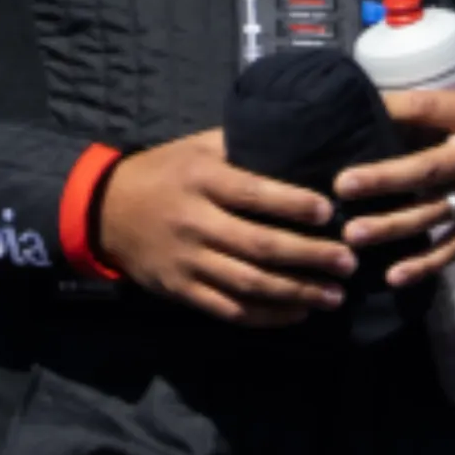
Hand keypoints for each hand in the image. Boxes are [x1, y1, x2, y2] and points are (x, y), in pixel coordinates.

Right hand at [94, 128, 357, 328]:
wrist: (106, 211)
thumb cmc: (164, 171)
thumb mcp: (196, 146)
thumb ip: (239, 144)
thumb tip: (294, 138)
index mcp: (202, 179)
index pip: (252, 193)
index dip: (292, 203)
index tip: (329, 211)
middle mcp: (195, 221)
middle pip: (258, 245)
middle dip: (308, 256)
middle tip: (348, 262)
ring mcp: (187, 261)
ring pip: (248, 284)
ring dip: (296, 293)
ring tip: (334, 296)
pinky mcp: (182, 291)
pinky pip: (229, 310)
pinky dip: (266, 316)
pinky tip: (297, 313)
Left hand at [332, 23, 454, 287]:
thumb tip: (447, 18)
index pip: (432, 108)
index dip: (395, 107)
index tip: (360, 106)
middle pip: (427, 169)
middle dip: (383, 178)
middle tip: (342, 185)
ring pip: (436, 214)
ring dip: (393, 227)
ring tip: (352, 235)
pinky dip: (428, 263)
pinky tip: (395, 275)